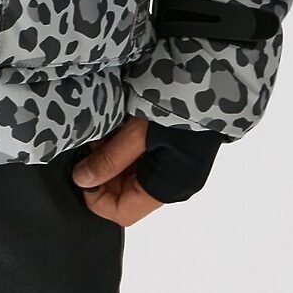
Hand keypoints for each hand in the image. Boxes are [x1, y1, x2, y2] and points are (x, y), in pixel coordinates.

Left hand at [72, 114, 224, 224]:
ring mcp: (177, 168)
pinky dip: (126, 148)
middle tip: (91, 145)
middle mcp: (174, 185)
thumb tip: (81, 180)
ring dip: (113, 158)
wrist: (212, 79)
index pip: (122, 213)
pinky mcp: (176, 152)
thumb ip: (109, 160)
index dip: (95, 197)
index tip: (80, 172)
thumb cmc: (178, 107)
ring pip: (133, 176)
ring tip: (104, 133)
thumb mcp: (137, 132)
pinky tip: (118, 127)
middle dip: (103, 173)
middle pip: (127, 194)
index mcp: (167, 188)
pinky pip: (144, 160)